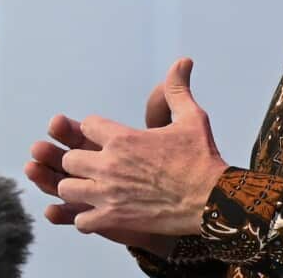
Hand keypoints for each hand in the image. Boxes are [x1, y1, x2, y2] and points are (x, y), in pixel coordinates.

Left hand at [30, 58, 228, 239]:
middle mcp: (110, 164)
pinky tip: (101, 214)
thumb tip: (182, 61)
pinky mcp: (114, 219)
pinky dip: (87, 219)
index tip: (108, 139)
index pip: (86, 126)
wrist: (214, 200)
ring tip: (94, 191)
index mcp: (123, 138)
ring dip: (78, 189)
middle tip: (97, 167)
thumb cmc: (202, 158)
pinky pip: (81, 221)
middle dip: (80, 162)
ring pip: (68, 189)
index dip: (96, 131)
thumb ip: (177, 89)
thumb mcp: (192, 117)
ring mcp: (109, 194)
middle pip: (69, 159)